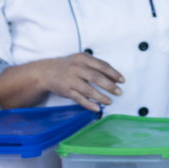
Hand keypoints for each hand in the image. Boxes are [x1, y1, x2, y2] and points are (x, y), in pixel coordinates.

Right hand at [0, 53, 123, 111]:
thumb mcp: (81, 60)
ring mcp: (71, 80)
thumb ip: (96, 66)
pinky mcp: (66, 91)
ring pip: (88, 90)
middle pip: (96, 77)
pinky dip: (89, 104)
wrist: (46, 72)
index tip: (122, 80)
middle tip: (119, 92)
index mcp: (83, 58)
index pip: (102, 66)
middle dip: (110, 86)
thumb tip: (114, 77)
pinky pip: (79, 99)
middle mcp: (76, 68)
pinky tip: (97, 108)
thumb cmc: (69, 66)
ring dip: (101, 97)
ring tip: (110, 102)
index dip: (114, 74)